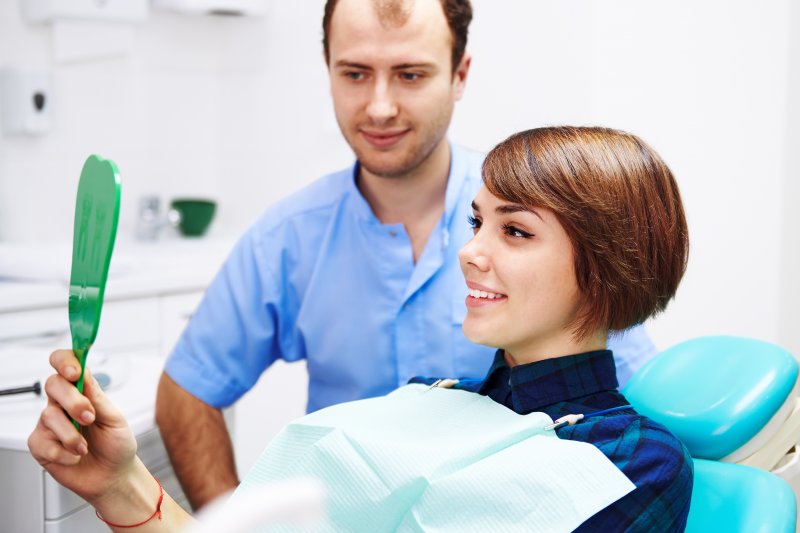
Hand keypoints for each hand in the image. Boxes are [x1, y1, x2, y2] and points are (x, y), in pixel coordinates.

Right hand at [28, 350, 137, 504]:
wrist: (113, 476)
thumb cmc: (116, 445)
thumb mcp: (115, 418)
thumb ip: (97, 397)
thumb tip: (84, 373)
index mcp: (83, 392)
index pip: (65, 365)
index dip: (64, 361)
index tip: (74, 371)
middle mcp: (63, 404)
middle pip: (53, 385)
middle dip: (72, 400)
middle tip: (89, 417)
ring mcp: (50, 424)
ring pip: (49, 415)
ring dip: (72, 434)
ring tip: (86, 447)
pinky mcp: (41, 445)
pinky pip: (43, 442)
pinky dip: (63, 452)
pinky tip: (75, 457)